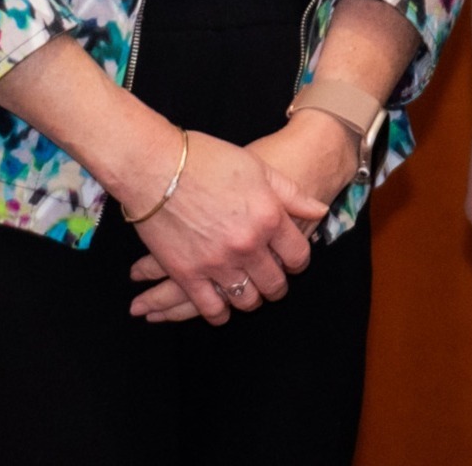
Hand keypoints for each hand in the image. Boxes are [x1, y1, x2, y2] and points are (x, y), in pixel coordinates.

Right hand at [119, 128, 325, 324]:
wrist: (153, 164)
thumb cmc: (204, 158)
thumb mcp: (255, 166)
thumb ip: (290, 193)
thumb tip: (318, 210)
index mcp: (269, 217)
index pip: (298, 256)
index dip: (296, 260)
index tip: (288, 259)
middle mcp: (248, 245)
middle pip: (275, 284)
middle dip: (275, 283)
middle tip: (267, 276)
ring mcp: (218, 263)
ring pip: (247, 300)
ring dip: (250, 297)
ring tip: (245, 288)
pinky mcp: (188, 274)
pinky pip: (212, 309)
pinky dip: (219, 312)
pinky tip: (220, 304)